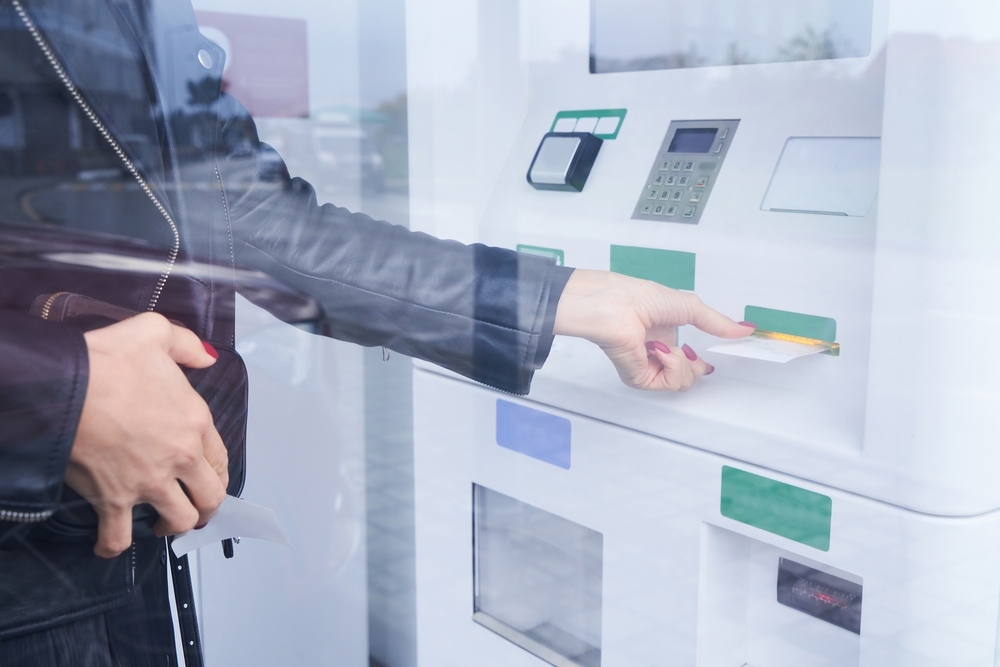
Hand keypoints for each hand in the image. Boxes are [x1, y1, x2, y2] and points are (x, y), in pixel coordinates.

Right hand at [66, 313, 228, 557]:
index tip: (208, 480)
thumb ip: (187, 345)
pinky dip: (114, 546)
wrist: (66, 383)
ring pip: (177, 522)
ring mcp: (149, 482)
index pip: (221, 459)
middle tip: (192, 508)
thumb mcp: (155, 333)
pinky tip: (110, 543)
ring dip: (172, 527)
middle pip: (210, 498)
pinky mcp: (113, 499)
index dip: (217, 474)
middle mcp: (180, 457)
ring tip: (159, 525)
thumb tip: (207, 358)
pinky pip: (118, 538)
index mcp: (195, 421)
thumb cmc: (108, 358)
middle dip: (204, 507)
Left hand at [553, 269, 754, 390]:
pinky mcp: (638, 379)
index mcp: (662, 337)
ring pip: (683, 382)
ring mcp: (646, 368)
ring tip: (667, 346)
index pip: (687, 362)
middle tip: (687, 351)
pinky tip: (658, 350)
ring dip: (683, 363)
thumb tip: (745, 330)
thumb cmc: (641, 298)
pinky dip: (672, 366)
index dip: (700, 364)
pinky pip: (670, 384)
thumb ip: (718, 323)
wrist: (617, 305)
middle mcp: (654, 355)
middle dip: (695, 367)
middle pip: (688, 377)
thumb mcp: (691, 308)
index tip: (709, 359)